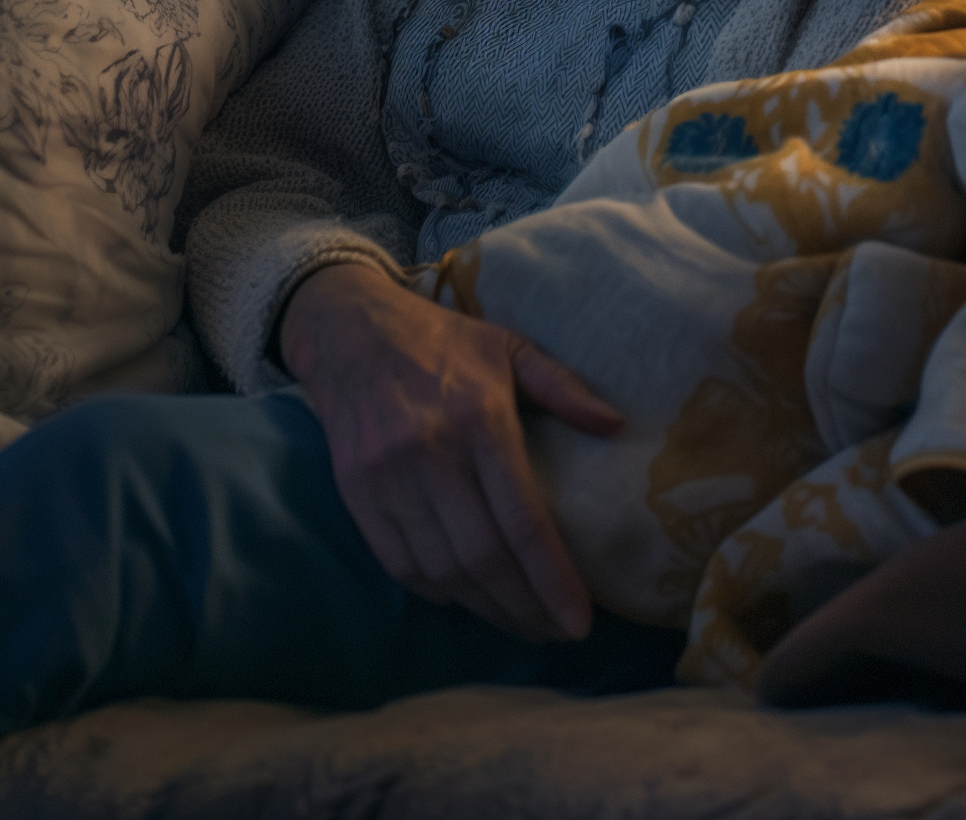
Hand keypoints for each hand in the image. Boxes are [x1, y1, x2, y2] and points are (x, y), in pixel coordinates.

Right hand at [279, 262, 620, 640]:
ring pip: (442, 571)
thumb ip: (563, 387)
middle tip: (555, 633)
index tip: (579, 622)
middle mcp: (434, 454)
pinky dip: (436, 591)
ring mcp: (389, 479)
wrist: (350, 332)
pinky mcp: (357, 495)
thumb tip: (615, 424)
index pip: (522, 519)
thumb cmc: (442, 342)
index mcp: (481, 418)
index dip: (552, 579)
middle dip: (525, 608)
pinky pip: (399, 564)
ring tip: (520, 623)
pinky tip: (465, 598)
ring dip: (484, 608)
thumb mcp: (510, 346)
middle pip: (484, 558)